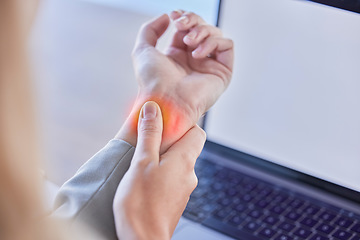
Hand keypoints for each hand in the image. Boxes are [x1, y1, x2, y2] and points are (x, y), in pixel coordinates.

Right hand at [113, 101, 205, 239]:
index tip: (164, 124)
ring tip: (141, 163)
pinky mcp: (175, 201)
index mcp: (185, 160)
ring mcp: (184, 189)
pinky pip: (172, 179)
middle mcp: (190, 174)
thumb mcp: (141, 162)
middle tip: (146, 142)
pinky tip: (144, 182)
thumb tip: (154, 108)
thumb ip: (149, 135)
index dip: (183, 124)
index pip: (197, 132)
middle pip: (186, 147)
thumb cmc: (141, 204)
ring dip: (162, 159)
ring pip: (177, 164)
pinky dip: (161, 175)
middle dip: (167, 141)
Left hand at [116, 11, 232, 151]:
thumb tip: (168, 17)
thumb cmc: (152, 82)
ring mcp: (209, 65)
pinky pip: (227, 45)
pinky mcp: (223, 72)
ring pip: (216, 34)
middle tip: (180, 25)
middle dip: (192, 20)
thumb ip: (150, 29)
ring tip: (189, 42)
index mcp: (178, 55)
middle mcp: (195, 60)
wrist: (164, 101)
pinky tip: (197, 54)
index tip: (174, 16)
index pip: (188, 27)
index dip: (183, 17)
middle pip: (203, 27)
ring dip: (202, 31)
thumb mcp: (142, 50)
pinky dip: (214, 42)